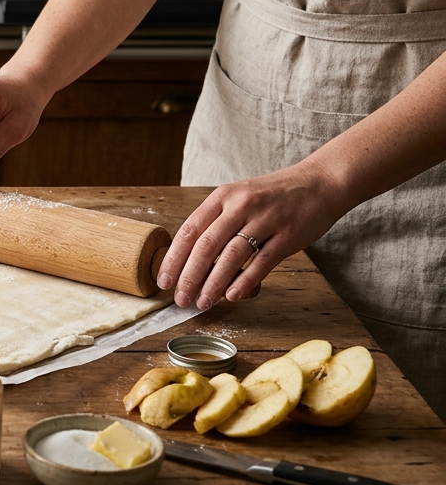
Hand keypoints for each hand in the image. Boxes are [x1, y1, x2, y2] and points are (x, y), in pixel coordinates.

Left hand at [157, 162, 350, 308]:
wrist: (321, 182)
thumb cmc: (274, 195)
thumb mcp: (239, 198)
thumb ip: (217, 222)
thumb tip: (192, 259)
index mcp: (222, 197)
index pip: (189, 230)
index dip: (174, 258)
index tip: (163, 280)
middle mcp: (240, 205)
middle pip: (206, 245)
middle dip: (189, 276)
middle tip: (180, 298)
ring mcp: (265, 219)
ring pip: (231, 256)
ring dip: (213, 283)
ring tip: (203, 302)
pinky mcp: (288, 234)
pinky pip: (262, 261)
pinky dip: (245, 280)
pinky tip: (232, 295)